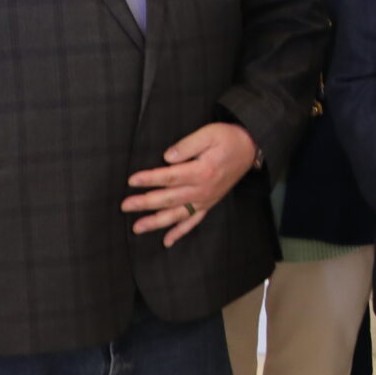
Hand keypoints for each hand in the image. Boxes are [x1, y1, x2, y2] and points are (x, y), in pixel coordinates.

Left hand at [123, 122, 258, 246]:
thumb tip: (167, 157)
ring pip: (177, 215)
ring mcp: (206, 200)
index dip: (150, 179)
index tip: (132, 181)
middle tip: (125, 206)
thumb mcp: (209, 133)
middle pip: (169, 199)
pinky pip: (193, 222)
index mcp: (202, 171)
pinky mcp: (209, 204)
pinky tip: (167, 241)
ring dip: (157, 222)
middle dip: (145, 203)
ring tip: (137, 228)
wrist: (250, 149)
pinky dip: (180, 233)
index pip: (170, 177)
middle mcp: (203, 190)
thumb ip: (188, 145)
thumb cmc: (228, 139)